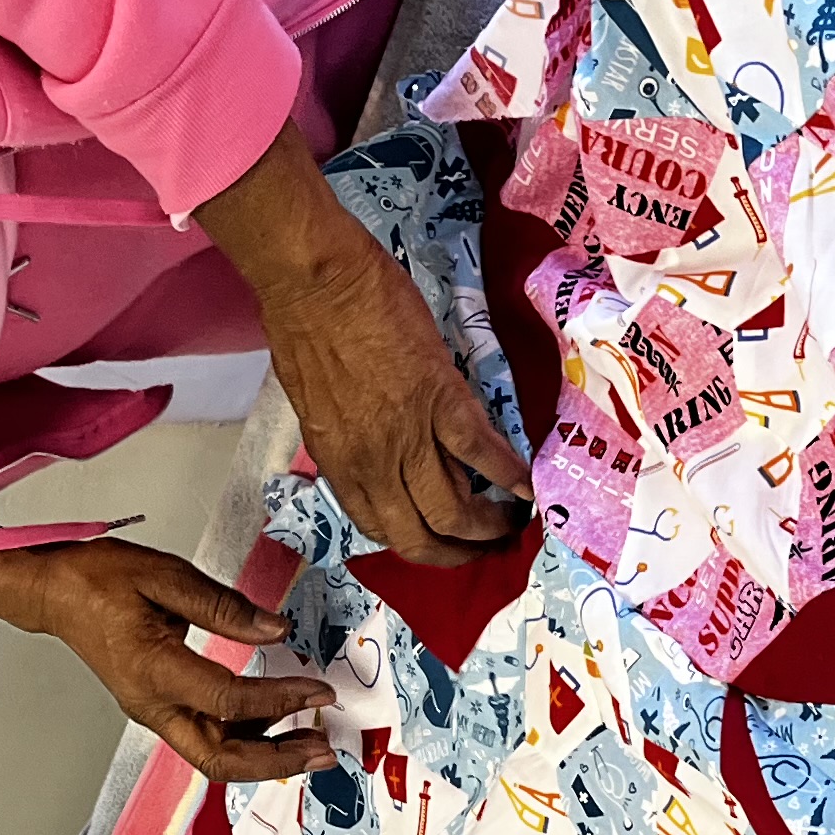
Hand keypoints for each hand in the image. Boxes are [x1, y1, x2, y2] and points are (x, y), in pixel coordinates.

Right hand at [0, 541, 333, 782]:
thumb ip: (223, 607)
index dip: (280, 700)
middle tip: (323, 751)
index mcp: (153, 670)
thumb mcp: (164, 575)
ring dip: (266, 757)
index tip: (319, 691)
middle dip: (277, 761)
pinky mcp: (158, 707)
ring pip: (214, 756)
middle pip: (219, 758)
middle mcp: (152, 704)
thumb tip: (275, 629)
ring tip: (310, 744)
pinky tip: (277, 725)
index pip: (228, 701)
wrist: (53, 592)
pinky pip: (206, 738)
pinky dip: (246, 740)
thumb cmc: (97, 580)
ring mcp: (153, 712)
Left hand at [200, 128, 531, 564]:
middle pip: (421, 538)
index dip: (419, 545)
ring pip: (453, 510)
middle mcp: (372, 465)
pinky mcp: (438, 401)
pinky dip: (509, 473)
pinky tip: (528, 483)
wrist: (313, 282)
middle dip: (460, 553)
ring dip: (490, 525)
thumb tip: (385, 450)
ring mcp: (406, 437)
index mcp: (340, 465)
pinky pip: (480, 452)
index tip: (444, 540)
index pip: (382, 530)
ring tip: (515, 522)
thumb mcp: (321, 405)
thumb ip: (352, 439)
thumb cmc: (305, 329)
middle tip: (490, 546)